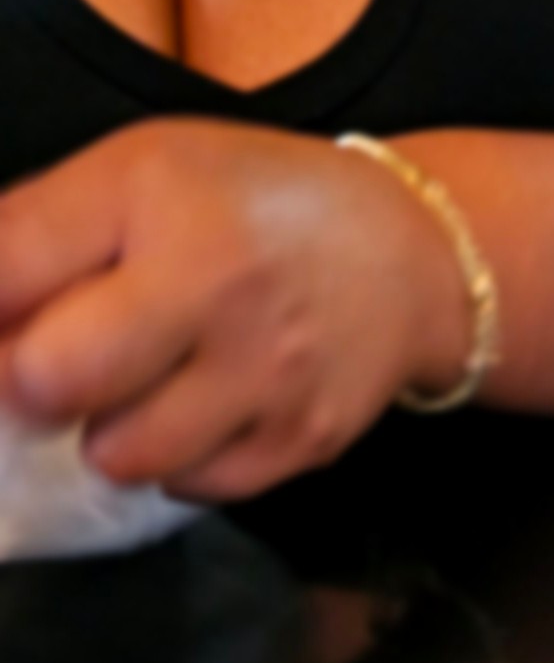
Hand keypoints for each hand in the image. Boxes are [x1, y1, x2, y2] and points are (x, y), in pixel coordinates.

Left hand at [0, 120, 469, 498]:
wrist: (405, 259)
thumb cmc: (249, 208)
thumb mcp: (139, 175)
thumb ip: (40, 233)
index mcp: (159, 202)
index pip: (12, 275)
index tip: (11, 334)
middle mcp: (216, 289)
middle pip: (53, 382)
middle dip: (35, 386)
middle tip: (63, 372)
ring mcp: (264, 378)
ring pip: (121, 456)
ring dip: (109, 435)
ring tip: (141, 392)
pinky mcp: (300, 444)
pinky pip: (193, 487)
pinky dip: (178, 462)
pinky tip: (200, 415)